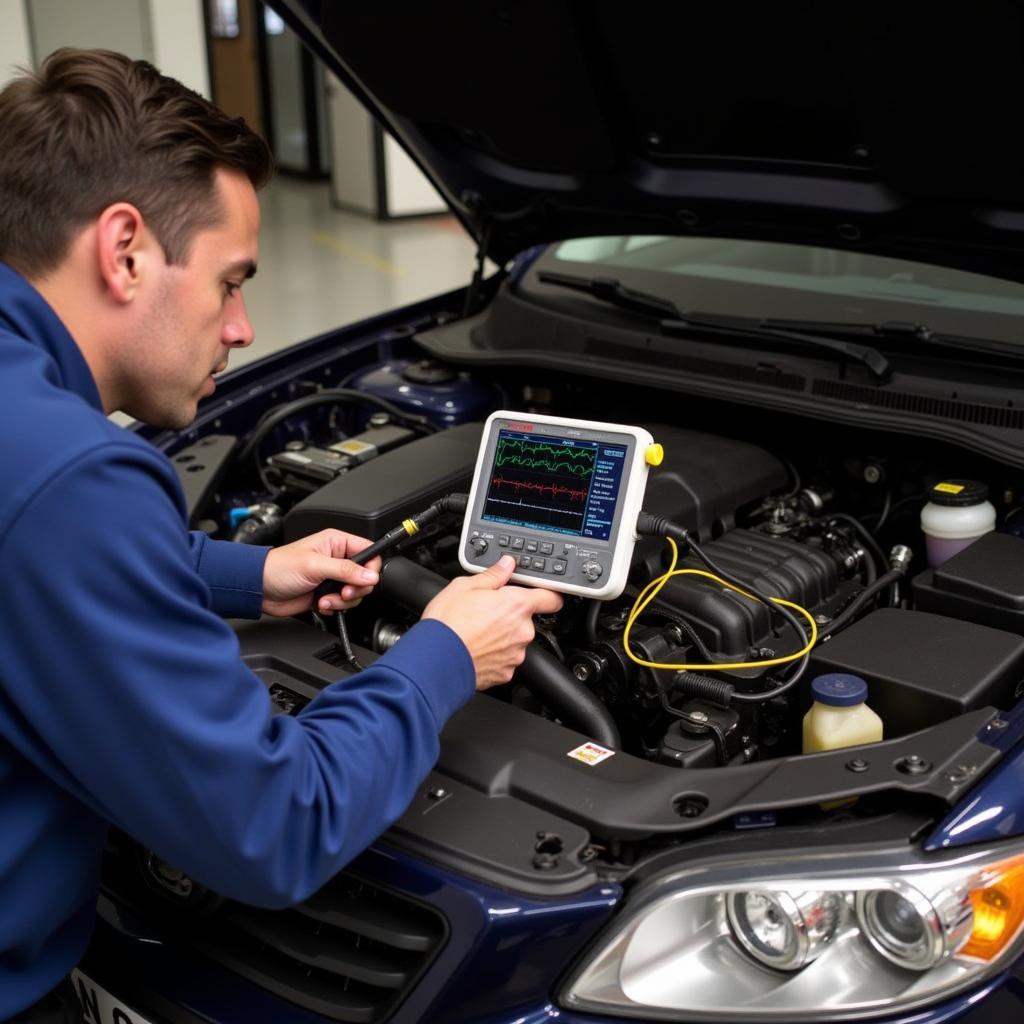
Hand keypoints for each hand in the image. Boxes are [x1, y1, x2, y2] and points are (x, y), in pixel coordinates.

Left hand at [262, 530, 380, 616]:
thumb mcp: (314, 565)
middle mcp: (337, 559)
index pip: (369, 552)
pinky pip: (344, 604)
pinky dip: (335, 607)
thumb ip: (345, 570)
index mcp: (337, 543)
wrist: (259, 589)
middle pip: (365, 576)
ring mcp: (332, 578)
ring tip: (325, 599)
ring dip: (343, 601)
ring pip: (356, 593)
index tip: (363, 580)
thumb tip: (370, 575)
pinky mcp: (327, 594)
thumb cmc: (278, 568)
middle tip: (342, 592)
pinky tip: (321, 604)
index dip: (371, 568)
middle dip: (355, 589)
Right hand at [423, 555, 562, 689]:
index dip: (548, 594)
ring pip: (515, 640)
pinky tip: (477, 648)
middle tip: (487, 613)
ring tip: (477, 632)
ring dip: (503, 636)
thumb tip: (505, 566)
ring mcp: (515, 653)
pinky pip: (505, 659)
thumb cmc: (447, 624)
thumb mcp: (465, 586)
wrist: (435, 660)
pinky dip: (495, 654)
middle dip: (511, 616)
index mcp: (516, 605)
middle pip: (527, 619)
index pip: (551, 598)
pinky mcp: (506, 672)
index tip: (542, 593)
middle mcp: (522, 630)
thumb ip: (492, 575)